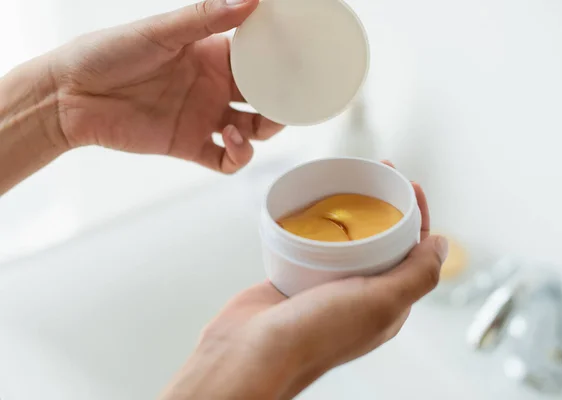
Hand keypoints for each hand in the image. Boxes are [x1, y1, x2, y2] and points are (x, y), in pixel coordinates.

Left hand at [51, 0, 283, 172]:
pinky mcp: (189, 145)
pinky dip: (239, 156)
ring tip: (262, 124)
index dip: (279, 60)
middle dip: (281, 101)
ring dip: (265, 130)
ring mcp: (203, 117)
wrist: (72, 96)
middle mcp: (212, 87)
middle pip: (262, 97)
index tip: (301, 57)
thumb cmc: (108, 53)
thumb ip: (206, 17)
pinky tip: (232, 141)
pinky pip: (226, 160)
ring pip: (252, 130)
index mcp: (211, 55)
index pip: (257, 58)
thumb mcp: (161, 32)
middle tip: (291, 101)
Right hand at [160, 162, 447, 399]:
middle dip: (384, 206)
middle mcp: (360, 295)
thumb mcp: (380, 303)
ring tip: (346, 182)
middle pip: (381, 240)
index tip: (408, 183)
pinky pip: (312, 245)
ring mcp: (326, 287)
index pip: (413, 252)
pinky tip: (313, 205)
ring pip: (346, 240)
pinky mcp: (296, 279)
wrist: (249, 352)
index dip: (416, 216)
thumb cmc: (316, 334)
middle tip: (376, 173)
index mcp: (387, 304)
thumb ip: (417, 275)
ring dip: (350, 211)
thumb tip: (442, 244)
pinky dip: (316, 223)